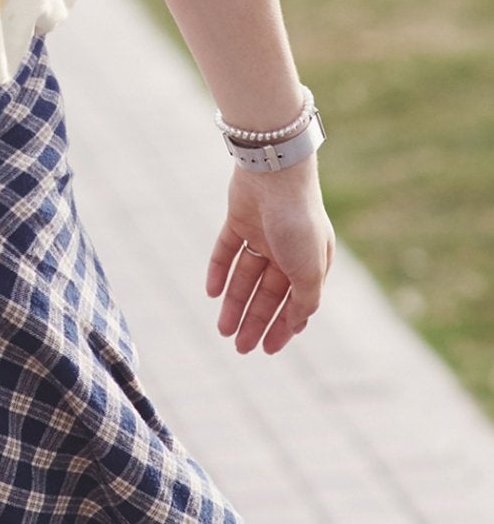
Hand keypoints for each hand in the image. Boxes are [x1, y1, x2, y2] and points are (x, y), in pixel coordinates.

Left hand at [206, 160, 335, 355]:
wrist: (274, 173)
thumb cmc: (297, 222)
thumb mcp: (309, 269)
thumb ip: (305, 299)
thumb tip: (298, 323)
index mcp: (312, 261)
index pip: (296, 301)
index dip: (283, 326)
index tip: (269, 349)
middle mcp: (288, 249)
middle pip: (268, 293)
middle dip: (255, 321)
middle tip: (240, 348)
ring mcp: (263, 233)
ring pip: (245, 276)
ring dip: (234, 303)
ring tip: (222, 330)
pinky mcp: (239, 219)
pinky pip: (227, 250)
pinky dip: (219, 271)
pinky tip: (211, 293)